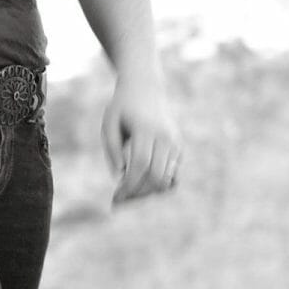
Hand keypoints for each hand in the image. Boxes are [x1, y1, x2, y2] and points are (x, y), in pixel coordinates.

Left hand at [100, 72, 182, 204]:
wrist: (146, 88)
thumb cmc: (122, 107)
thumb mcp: (109, 123)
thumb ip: (112, 148)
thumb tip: (120, 176)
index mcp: (146, 128)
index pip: (140, 164)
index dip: (129, 185)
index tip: (116, 197)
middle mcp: (165, 136)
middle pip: (156, 176)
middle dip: (138, 193)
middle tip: (120, 199)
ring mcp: (175, 143)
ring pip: (166, 180)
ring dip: (147, 192)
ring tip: (127, 193)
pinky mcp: (179, 148)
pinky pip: (171, 176)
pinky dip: (156, 185)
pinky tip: (140, 183)